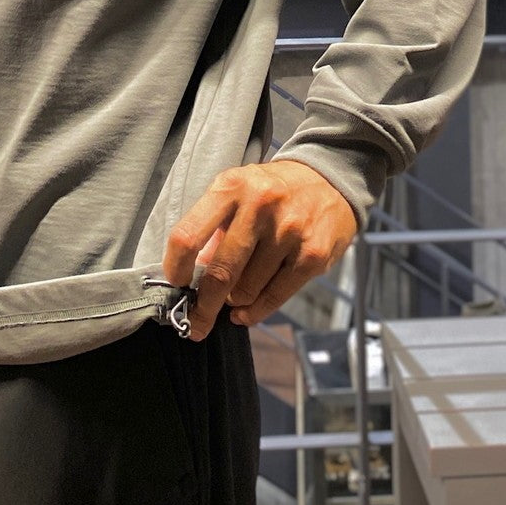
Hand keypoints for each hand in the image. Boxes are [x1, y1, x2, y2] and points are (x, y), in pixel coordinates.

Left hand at [162, 159, 357, 340]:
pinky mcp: (312, 255)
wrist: (329, 180)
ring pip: (246, 289)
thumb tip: (193, 273)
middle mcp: (260, 205)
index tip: (175, 284)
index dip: (176, 267)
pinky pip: (274, 297)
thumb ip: (214, 226)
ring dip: (233, 302)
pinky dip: (254, 312)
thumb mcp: (238, 190)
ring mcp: (289, 231)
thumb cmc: (272, 190)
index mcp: (232, 186)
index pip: (189, 234)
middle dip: (203, 306)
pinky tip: (245, 312)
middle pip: (220, 271)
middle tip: (195, 324)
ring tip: (232, 299)